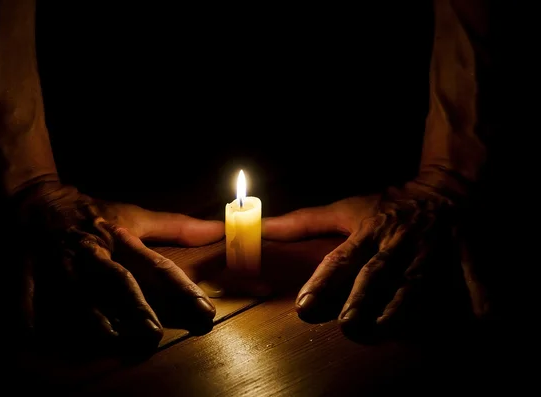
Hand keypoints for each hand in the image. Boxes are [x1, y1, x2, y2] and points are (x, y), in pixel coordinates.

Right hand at [13, 182, 223, 350]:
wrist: (39, 198)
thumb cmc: (93, 212)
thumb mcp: (135, 216)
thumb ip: (177, 227)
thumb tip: (217, 229)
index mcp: (120, 240)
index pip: (157, 265)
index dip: (181, 288)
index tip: (204, 310)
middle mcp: (94, 253)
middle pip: (118, 279)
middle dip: (136, 305)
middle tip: (154, 331)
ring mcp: (60, 262)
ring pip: (77, 290)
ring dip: (93, 314)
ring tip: (112, 336)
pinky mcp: (29, 269)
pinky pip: (26, 291)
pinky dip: (27, 310)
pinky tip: (30, 333)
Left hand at [262, 181, 488, 335]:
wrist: (444, 184)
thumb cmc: (390, 202)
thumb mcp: (346, 207)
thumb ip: (304, 222)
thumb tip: (263, 228)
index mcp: (369, 231)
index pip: (340, 259)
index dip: (322, 282)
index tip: (305, 305)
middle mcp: (397, 242)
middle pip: (377, 273)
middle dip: (361, 298)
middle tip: (347, 324)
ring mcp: (431, 248)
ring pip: (416, 279)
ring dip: (403, 304)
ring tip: (387, 327)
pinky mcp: (464, 250)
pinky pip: (475, 273)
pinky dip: (482, 294)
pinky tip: (488, 319)